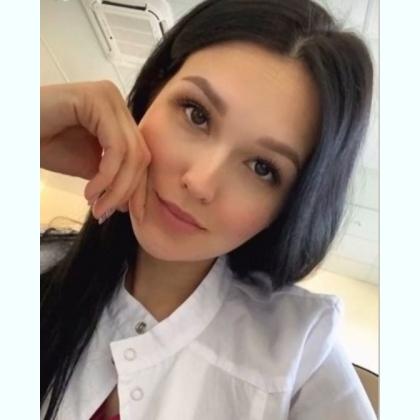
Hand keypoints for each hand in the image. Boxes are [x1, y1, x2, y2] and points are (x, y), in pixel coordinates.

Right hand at [40, 81, 150, 222]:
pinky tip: (89, 192)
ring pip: (131, 153)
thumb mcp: (89, 166)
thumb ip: (113, 178)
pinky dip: (106, 175)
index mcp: (119, 115)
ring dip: (116, 188)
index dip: (140, 188)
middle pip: (140, 154)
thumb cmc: (46, 144)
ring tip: (97, 207)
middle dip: (128, 191)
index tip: (133, 214)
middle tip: (106, 213)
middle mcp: (117, 101)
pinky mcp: (96, 99)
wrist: (13, 132)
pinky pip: (115, 147)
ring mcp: (108, 97)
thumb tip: (132, 203)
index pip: (142, 155)